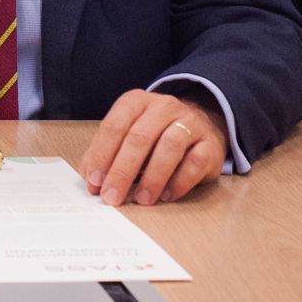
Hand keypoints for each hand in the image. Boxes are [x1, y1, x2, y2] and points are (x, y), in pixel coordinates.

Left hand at [80, 89, 227, 206]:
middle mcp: (164, 107)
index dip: (102, 154)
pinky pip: (195, 162)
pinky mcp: (210, 144)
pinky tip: (166, 196)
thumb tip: (91, 181)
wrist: (200, 126)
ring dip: (152, 177)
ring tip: (141, 199)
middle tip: (112, 196)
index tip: (94, 180)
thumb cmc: (155, 135)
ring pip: (169, 146)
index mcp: (137, 102)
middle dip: (122, 170)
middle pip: (140, 137)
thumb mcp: (128, 136)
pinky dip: (179, 182)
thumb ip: (107, 154)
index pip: (115, 125)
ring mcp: (190, 123)